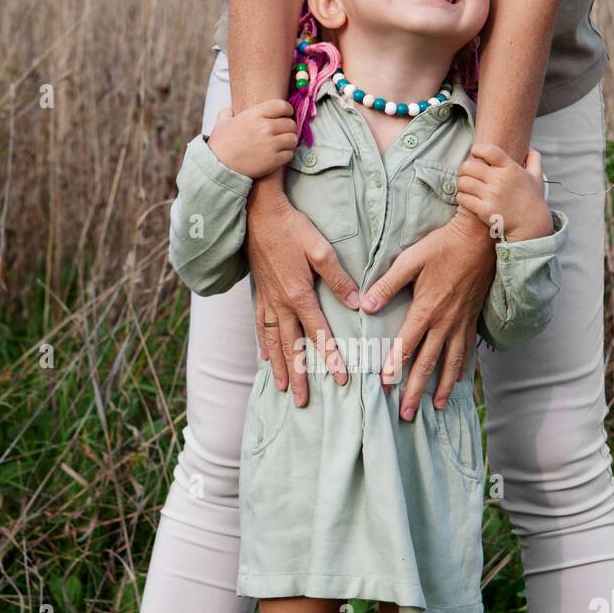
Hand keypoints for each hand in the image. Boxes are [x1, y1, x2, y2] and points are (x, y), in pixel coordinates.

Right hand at [206, 100, 298, 178]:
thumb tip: (229, 111)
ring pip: (293, 139)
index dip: (287, 110)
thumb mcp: (221, 123)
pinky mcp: (274, 160)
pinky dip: (287, 155)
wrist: (219, 167)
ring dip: (289, 142)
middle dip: (288, 128)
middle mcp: (265, 127)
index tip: (286, 115)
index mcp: (255, 114)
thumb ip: (227, 114)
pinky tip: (279, 156)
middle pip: (290, 123)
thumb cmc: (220, 145)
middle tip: (283, 133)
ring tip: (283, 145)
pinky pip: (290, 154)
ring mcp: (271, 144)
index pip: (282, 106)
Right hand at [246, 178, 361, 404]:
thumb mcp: (320, 249)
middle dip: (297, 375)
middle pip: (290, 347)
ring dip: (277, 366)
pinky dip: (262, 343)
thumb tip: (357, 304)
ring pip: (272, 341)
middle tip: (301, 401)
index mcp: (298, 295)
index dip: (330, 358)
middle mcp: (280, 303)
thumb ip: (338, 278)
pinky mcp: (258, 291)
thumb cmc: (291, 227)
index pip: (317, 334)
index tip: (340, 379)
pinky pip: (259, 325)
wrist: (256, 212)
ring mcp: (267, 299)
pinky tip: (264, 355)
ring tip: (280, 387)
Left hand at [360, 209, 495, 417]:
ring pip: (451, 363)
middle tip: (407, 413)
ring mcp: (461, 324)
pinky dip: (463, 370)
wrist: (481, 239)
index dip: (393, 367)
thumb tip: (365, 305)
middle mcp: (444, 322)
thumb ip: (387, 284)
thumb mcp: (410, 260)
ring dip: (443, 387)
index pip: (406, 345)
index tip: (383, 387)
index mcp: (426, 309)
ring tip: (437, 407)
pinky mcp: (472, 320)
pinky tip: (460, 381)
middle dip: (416, 390)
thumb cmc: (443, 246)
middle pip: (428, 363)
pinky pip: (467, 351)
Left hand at [456, 145, 552, 242]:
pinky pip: (463, 198)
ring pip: (463, 182)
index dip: (478, 149)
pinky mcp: (484, 210)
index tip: (474, 152)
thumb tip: (529, 148)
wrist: (531, 225)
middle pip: (469, 166)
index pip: (489, 151)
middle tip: (465, 172)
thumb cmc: (532, 200)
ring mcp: (491, 196)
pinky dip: (461, 197)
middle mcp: (500, 180)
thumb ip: (534, 159)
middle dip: (464, 168)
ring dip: (461, 183)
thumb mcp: (537, 177)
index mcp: (511, 169)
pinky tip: (466, 198)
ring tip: (465, 186)